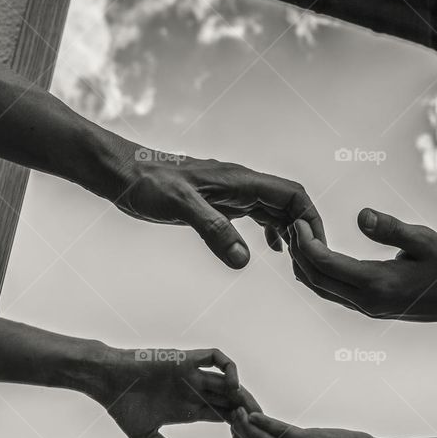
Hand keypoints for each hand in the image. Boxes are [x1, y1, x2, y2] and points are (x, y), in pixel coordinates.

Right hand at [94, 347, 238, 437]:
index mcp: (189, 409)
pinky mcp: (185, 359)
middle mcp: (195, 390)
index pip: (224, 415)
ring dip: (242, 392)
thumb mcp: (145, 437)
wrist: (106, 381)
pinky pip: (214, 357)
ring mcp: (192, 374)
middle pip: (232, 398)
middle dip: (248, 411)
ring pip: (227, 380)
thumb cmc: (122, 408)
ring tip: (250, 409)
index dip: (239, 425)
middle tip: (261, 426)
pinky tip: (232, 385)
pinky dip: (228, 367)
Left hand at [103, 141, 325, 269]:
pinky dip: (270, 232)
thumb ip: (213, 230)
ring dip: (289, 234)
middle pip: (288, 204)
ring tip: (294, 264)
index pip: (291, 195)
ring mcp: (230, 192)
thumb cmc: (145, 183)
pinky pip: (256, 214)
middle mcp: (240, 184)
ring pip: (274, 210)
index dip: (310, 220)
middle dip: (304, 232)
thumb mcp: (178, 207)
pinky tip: (268, 251)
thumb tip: (243, 260)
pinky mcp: (218, 201)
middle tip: (306, 266)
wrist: (121, 171)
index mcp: (239, 181)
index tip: (315, 250)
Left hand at [287, 209, 436, 320]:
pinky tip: (317, 257)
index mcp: (376, 284)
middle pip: (316, 280)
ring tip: (298, 239)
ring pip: (323, 290)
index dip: (306, 243)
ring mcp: (368, 308)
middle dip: (299, 254)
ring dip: (305, 266)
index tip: (298, 220)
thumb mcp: (423, 239)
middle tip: (292, 225)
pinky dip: (320, 275)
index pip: (326, 265)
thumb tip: (361, 215)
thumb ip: (390, 229)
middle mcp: (367, 302)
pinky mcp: (371, 308)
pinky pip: (335, 293)